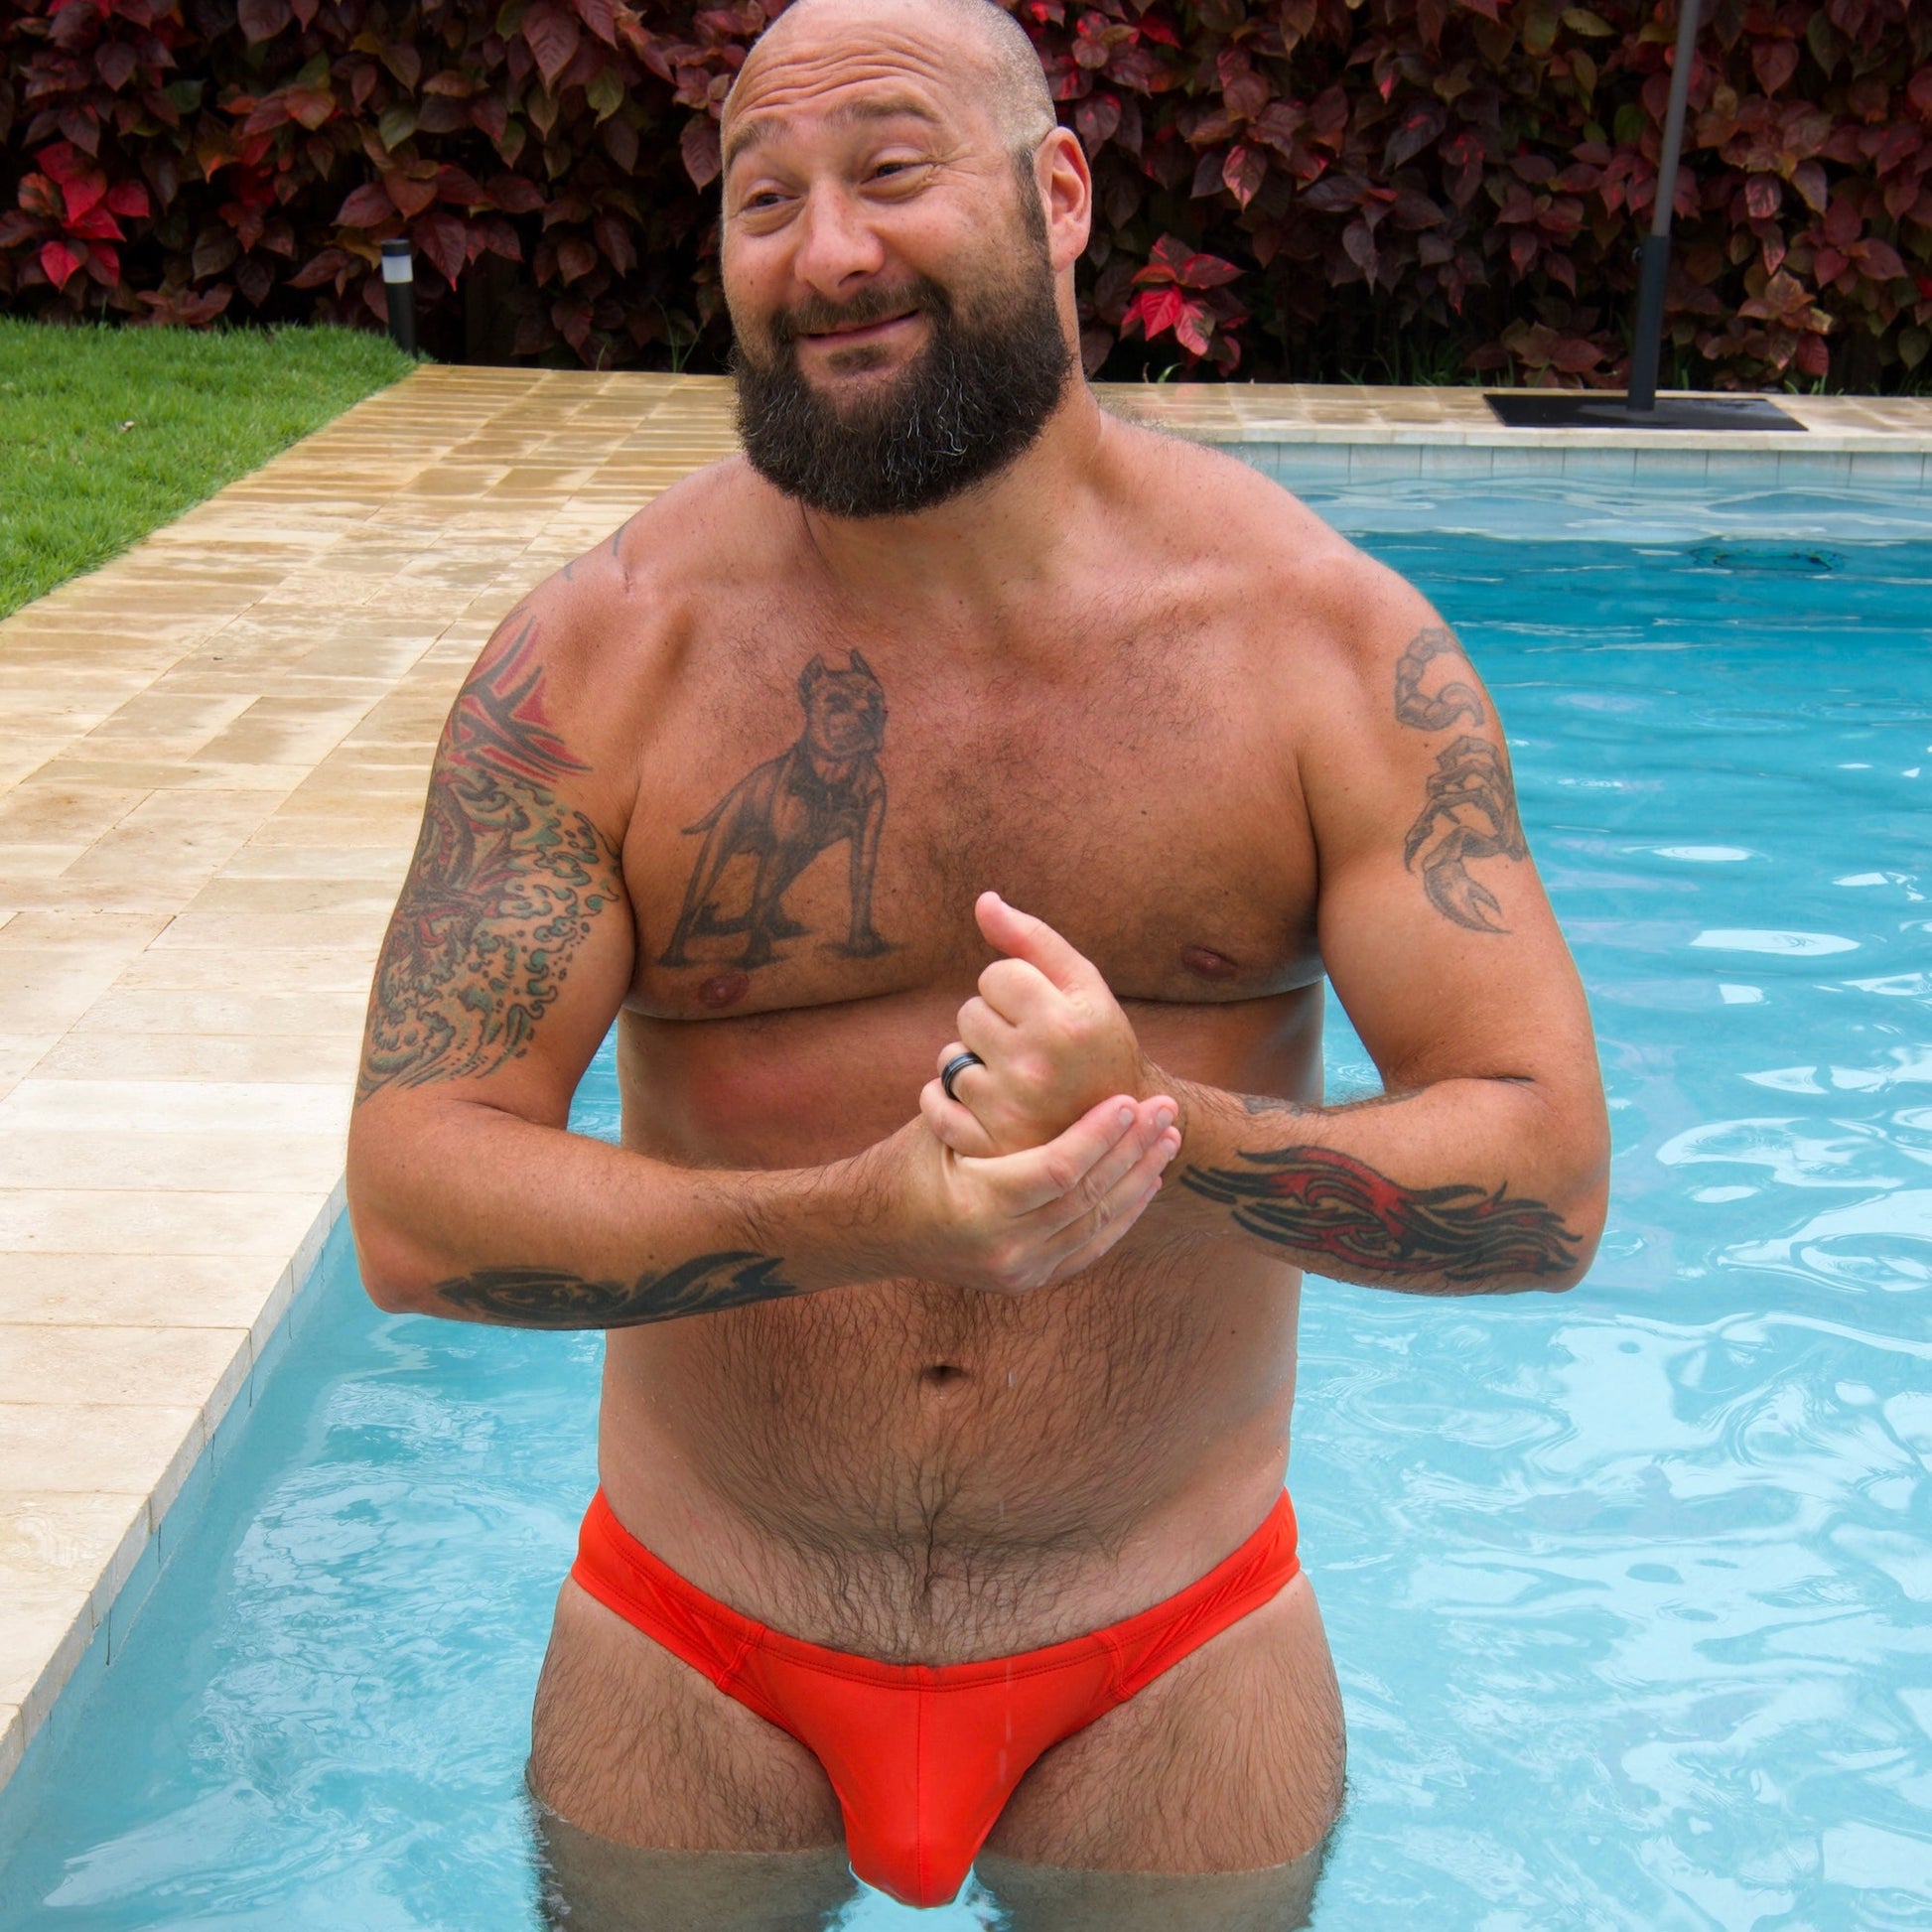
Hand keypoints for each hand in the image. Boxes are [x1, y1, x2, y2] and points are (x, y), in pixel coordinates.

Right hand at [864, 1092, 1179, 1294]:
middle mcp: (1002, 1250)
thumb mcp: (944, 1122)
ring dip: (1137, 1180)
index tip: (1131, 1100)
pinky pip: (1089, 1247)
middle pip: (1087, 1199)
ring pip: (1096, 1225)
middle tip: (1166, 1110)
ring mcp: (1018, 1272)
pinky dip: (1121, 1214)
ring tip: (1167, 1139)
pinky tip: (1146, 1183)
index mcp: (977, 1207)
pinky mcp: (1028, 1280)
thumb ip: (998, 1103)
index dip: (1101, 1135)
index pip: (1059, 1171)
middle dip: (1133, 1151)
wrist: (873, 1229)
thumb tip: (1062, 1061)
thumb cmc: (908, 1158)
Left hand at [924, 892, 1151, 1157]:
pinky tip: (983, 1102)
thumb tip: (983, 901)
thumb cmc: (1098, 1045)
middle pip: (968, 1014)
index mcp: (1065, 1025)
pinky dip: (946, 1099)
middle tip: (1030, 1048)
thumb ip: (1033, 940)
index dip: (1015, 988)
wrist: (1120, 1133)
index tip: (1041, 1012)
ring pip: (949, 1057)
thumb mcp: (1084, 986)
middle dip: (992, 1023)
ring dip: (971, 1061)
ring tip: (1013, 1078)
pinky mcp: (986, 1148)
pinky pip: (934, 1103)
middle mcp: (1036, 1069)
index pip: (996, 975)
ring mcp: (1008, 1113)